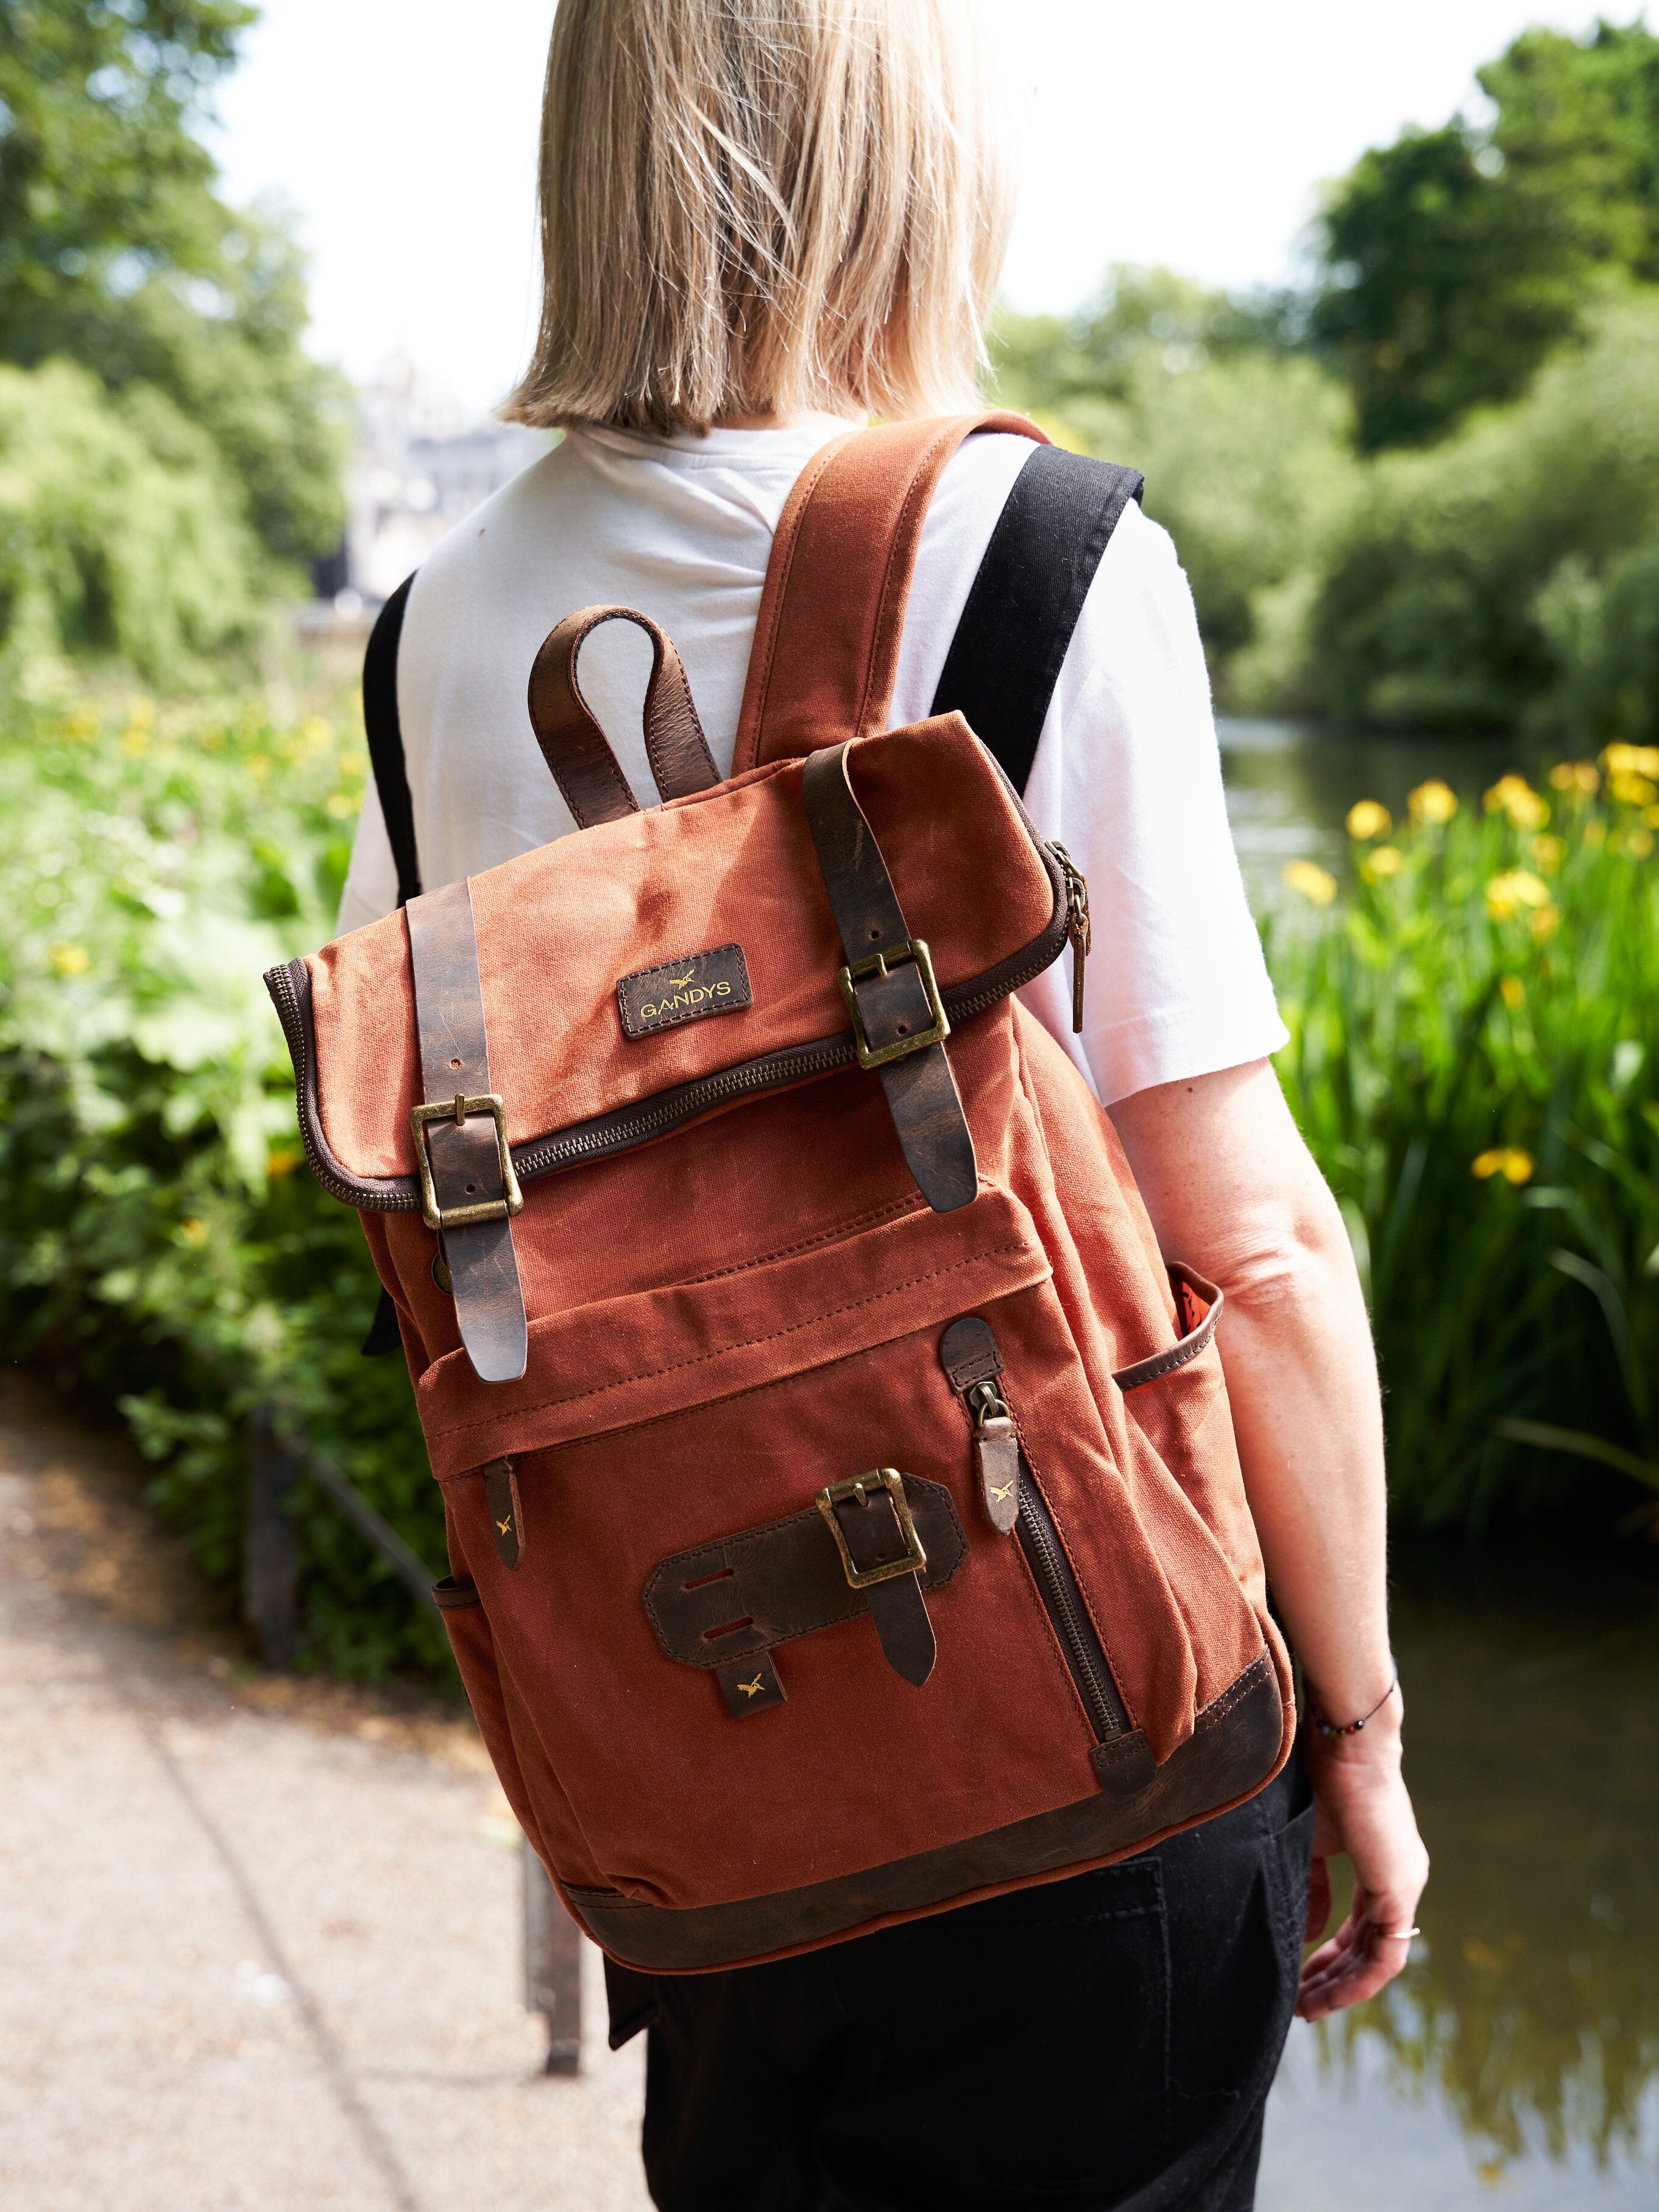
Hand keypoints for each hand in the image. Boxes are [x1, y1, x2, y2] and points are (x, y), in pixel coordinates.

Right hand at [1296, 1704, 1428, 2020]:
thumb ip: (1311, 1887)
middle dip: (1332, 1981)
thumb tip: (1310, 1933)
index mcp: (1382, 1866)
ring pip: (1379, 1959)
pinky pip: (1385, 1955)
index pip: (1360, 1929)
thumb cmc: (1323, 1777)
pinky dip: (1358, 1980)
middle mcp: (1400, 1881)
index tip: (1299, 1977)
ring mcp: (1404, 1887)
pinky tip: (1327, 1994)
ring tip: (1306, 2009)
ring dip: (1342, 1988)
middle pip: (1369, 1950)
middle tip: (1299, 2006)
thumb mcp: (1311, 1841)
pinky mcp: (1400, 1890)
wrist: (1345, 1742)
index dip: (1331, 1958)